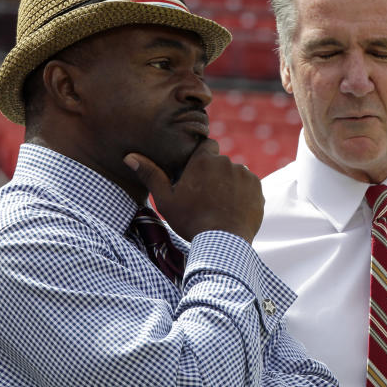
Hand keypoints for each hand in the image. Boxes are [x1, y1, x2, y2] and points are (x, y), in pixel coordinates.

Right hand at [124, 139, 263, 242]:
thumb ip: (151, 174)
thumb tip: (129, 156)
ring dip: (229, 183)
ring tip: (220, 204)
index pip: (206, 145)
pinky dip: (242, 194)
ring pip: (235, 173)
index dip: (202, 156)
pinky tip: (232, 209)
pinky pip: (249, 186)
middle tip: (206, 194)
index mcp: (204, 160)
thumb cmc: (191, 220)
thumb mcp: (166, 200)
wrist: (223, 242)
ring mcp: (244, 174)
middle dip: (214, 173)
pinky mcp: (257, 188)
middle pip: (220, 162)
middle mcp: (226, 162)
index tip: (197, 170)